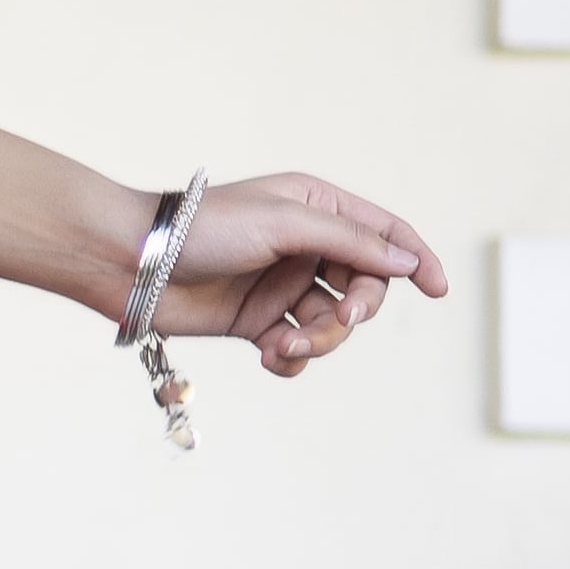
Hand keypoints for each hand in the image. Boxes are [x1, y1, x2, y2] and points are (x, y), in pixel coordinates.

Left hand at [153, 172, 445, 376]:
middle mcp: (305, 246)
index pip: (384, 233)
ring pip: (331, 325)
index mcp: (316, 207)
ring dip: (318, 342)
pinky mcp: (256, 322)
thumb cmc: (203, 229)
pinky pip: (296, 350)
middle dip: (356, 312)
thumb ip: (350, 241)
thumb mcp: (285, 223)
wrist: (131, 263)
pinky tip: (270, 357)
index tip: (438, 290)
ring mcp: (281, 286)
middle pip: (364, 287)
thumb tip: (406, 261)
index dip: (415, 260)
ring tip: (283, 346)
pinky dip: (291, 360)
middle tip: (339, 322)